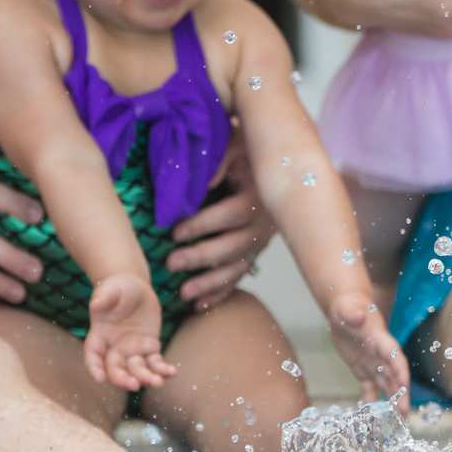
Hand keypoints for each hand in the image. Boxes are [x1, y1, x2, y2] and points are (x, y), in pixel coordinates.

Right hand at [84, 273, 175, 390]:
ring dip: (146, 377)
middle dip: (123, 379)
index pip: (93, 355)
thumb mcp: (109, 290)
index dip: (94, 367)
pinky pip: (155, 362)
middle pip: (116, 368)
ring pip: (137, 369)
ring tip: (158, 382)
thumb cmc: (117, 288)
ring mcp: (132, 350)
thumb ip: (103, 297)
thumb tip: (96, 304)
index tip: (99, 379)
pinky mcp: (149, 347)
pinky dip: (163, 369)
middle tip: (134, 385)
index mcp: (99, 335)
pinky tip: (172, 372)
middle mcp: (114, 347)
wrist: (134, 288)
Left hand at [168, 133, 276, 308]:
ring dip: (211, 283)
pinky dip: (222, 292)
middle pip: (233, 246)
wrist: (280, 160)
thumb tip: (205, 180)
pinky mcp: (255, 251)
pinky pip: (240, 275)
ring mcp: (261, 241)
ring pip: (237, 267)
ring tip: (184, 294)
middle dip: (201, 257)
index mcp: (258, 198)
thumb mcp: (234, 146)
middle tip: (172, 264)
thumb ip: (220, 161)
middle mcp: (263, 224)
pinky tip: (202, 305)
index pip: (229, 215)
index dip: (203, 225)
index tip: (175, 232)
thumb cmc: (248, 150)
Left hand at [328, 293, 409, 405]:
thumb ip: (354, 313)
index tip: (405, 385)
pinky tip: (373, 416)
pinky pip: (368, 388)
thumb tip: (358, 316)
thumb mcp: (348, 308)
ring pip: (386, 385)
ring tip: (397, 421)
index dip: (401, 371)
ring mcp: (373, 363)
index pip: (395, 357)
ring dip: (392, 401)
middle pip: (395, 377)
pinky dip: (371, 400)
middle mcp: (381, 355)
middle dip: (401, 395)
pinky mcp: (362, 369)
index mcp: (382, 341)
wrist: (346, 309)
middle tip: (405, 414)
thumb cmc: (348, 306)